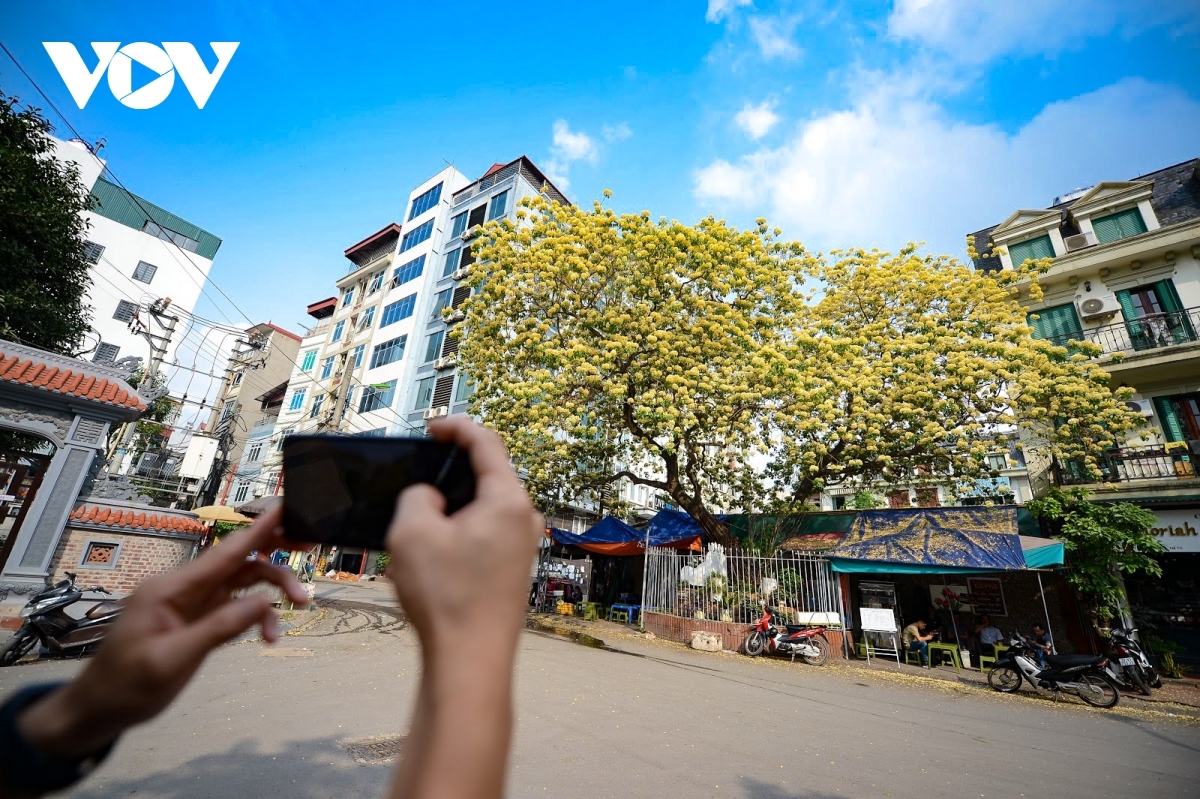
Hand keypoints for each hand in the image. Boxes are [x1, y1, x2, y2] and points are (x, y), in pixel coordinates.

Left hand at [18, 506, 307, 757]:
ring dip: (274, 590)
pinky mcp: (199, 619)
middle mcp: (184, 588)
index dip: (257, 530)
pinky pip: (238, 607)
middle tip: (312, 547)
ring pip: (244, 582)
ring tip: (302, 605)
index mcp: (171, 588)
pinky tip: (270, 637)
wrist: (100, 709)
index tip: (285, 508)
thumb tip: (264, 604)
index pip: (223, 553)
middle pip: (239, 559)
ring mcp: (193, 603)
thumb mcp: (172, 660)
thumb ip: (219, 629)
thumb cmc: (126, 686)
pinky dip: (258, 617)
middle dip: (276, 553)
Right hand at [385, 417, 541, 798]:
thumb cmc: (446, 598)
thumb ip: (416, 496)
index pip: (486, 442)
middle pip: (486, 475)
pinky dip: (456, 534)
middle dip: (449, 473)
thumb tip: (430, 498)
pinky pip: (483, 535)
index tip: (431, 428)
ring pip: (482, 508)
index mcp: (508, 499)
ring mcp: (522, 546)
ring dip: (449, 508)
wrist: (470, 661)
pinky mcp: (513, 570)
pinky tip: (429, 556)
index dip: (455, 427)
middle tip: (416, 478)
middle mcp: (524, 518)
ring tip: (415, 525)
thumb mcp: (411, 532)